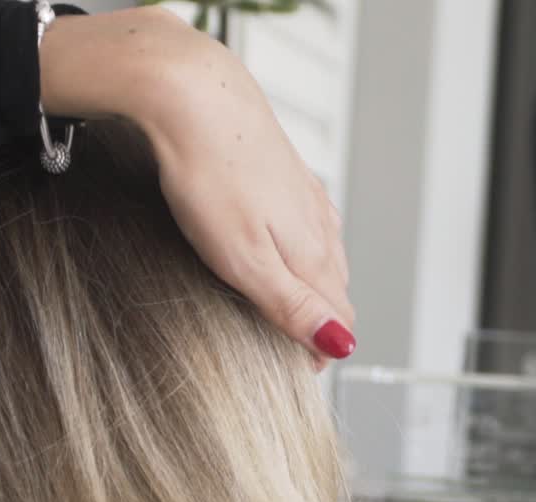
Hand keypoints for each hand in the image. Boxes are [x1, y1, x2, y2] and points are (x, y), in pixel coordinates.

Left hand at [40, 7, 354, 367]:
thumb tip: (340, 346)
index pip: (338, 317)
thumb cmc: (209, 175)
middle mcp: (318, 225)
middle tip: (296, 348)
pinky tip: (291, 240)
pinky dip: (305, 246)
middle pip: (337, 288)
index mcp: (312, 253)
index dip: (322, 350)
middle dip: (323, 321)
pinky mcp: (286, 171)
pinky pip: (309, 221)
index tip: (299, 372)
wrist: (194, 95)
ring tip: (298, 305)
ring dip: (318, 285)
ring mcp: (304, 196)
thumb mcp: (246, 259)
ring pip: (327, 254)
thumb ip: (294, 306)